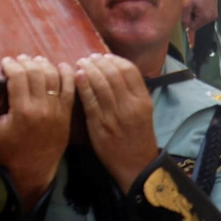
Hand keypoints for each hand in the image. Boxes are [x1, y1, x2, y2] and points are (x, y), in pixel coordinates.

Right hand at [0, 55, 74, 207]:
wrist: (34, 171)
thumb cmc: (9, 152)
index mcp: (21, 111)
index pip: (18, 76)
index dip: (11, 65)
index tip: (5, 63)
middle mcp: (41, 108)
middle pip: (36, 73)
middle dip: (26, 62)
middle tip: (19, 60)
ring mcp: (57, 111)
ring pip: (54, 77)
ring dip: (44, 65)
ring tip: (35, 61)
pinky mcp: (66, 115)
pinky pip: (70, 89)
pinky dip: (68, 75)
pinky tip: (61, 67)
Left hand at [75, 54, 158, 192]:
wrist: (136, 165)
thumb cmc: (138, 137)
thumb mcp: (144, 112)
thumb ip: (133, 92)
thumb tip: (116, 69)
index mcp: (143, 101)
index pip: (129, 70)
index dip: (115, 59)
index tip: (105, 55)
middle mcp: (130, 106)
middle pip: (113, 74)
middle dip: (99, 61)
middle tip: (89, 57)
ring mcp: (114, 116)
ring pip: (100, 84)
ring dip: (89, 69)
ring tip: (81, 62)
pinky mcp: (99, 125)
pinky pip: (89, 100)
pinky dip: (83, 85)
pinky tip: (77, 75)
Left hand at [183, 0, 218, 35]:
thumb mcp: (186, 3)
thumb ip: (184, 17)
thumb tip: (184, 28)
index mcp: (206, 17)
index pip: (192, 27)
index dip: (185, 21)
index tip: (182, 13)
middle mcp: (212, 18)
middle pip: (196, 23)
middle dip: (189, 17)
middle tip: (187, 6)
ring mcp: (214, 13)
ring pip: (199, 18)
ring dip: (193, 13)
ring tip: (192, 3)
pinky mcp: (213, 9)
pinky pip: (202, 14)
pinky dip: (198, 10)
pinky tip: (196, 2)